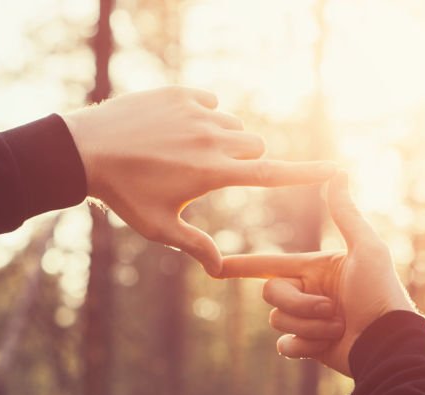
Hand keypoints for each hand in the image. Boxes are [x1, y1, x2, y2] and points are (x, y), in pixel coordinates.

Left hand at [61, 87, 336, 275]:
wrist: (87, 149)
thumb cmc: (124, 195)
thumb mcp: (159, 227)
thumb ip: (195, 245)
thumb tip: (220, 270)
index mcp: (213, 173)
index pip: (272, 174)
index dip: (308, 174)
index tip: (338, 168)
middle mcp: (212, 138)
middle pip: (256, 147)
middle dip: (245, 160)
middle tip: (212, 172)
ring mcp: (196, 112)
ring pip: (233, 125)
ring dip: (223, 140)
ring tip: (184, 154)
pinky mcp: (181, 93)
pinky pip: (211, 103)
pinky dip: (203, 116)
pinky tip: (174, 130)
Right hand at [219, 172, 415, 375]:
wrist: (389, 343)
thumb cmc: (381, 293)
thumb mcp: (366, 248)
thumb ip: (346, 213)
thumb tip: (338, 172)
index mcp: (315, 269)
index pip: (270, 264)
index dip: (242, 265)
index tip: (216, 267)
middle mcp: (308, 292)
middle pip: (272, 293)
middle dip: (300, 303)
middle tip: (334, 309)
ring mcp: (307, 320)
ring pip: (278, 320)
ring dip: (310, 325)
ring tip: (339, 327)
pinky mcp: (308, 346)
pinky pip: (285, 345)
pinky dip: (305, 345)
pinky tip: (326, 346)